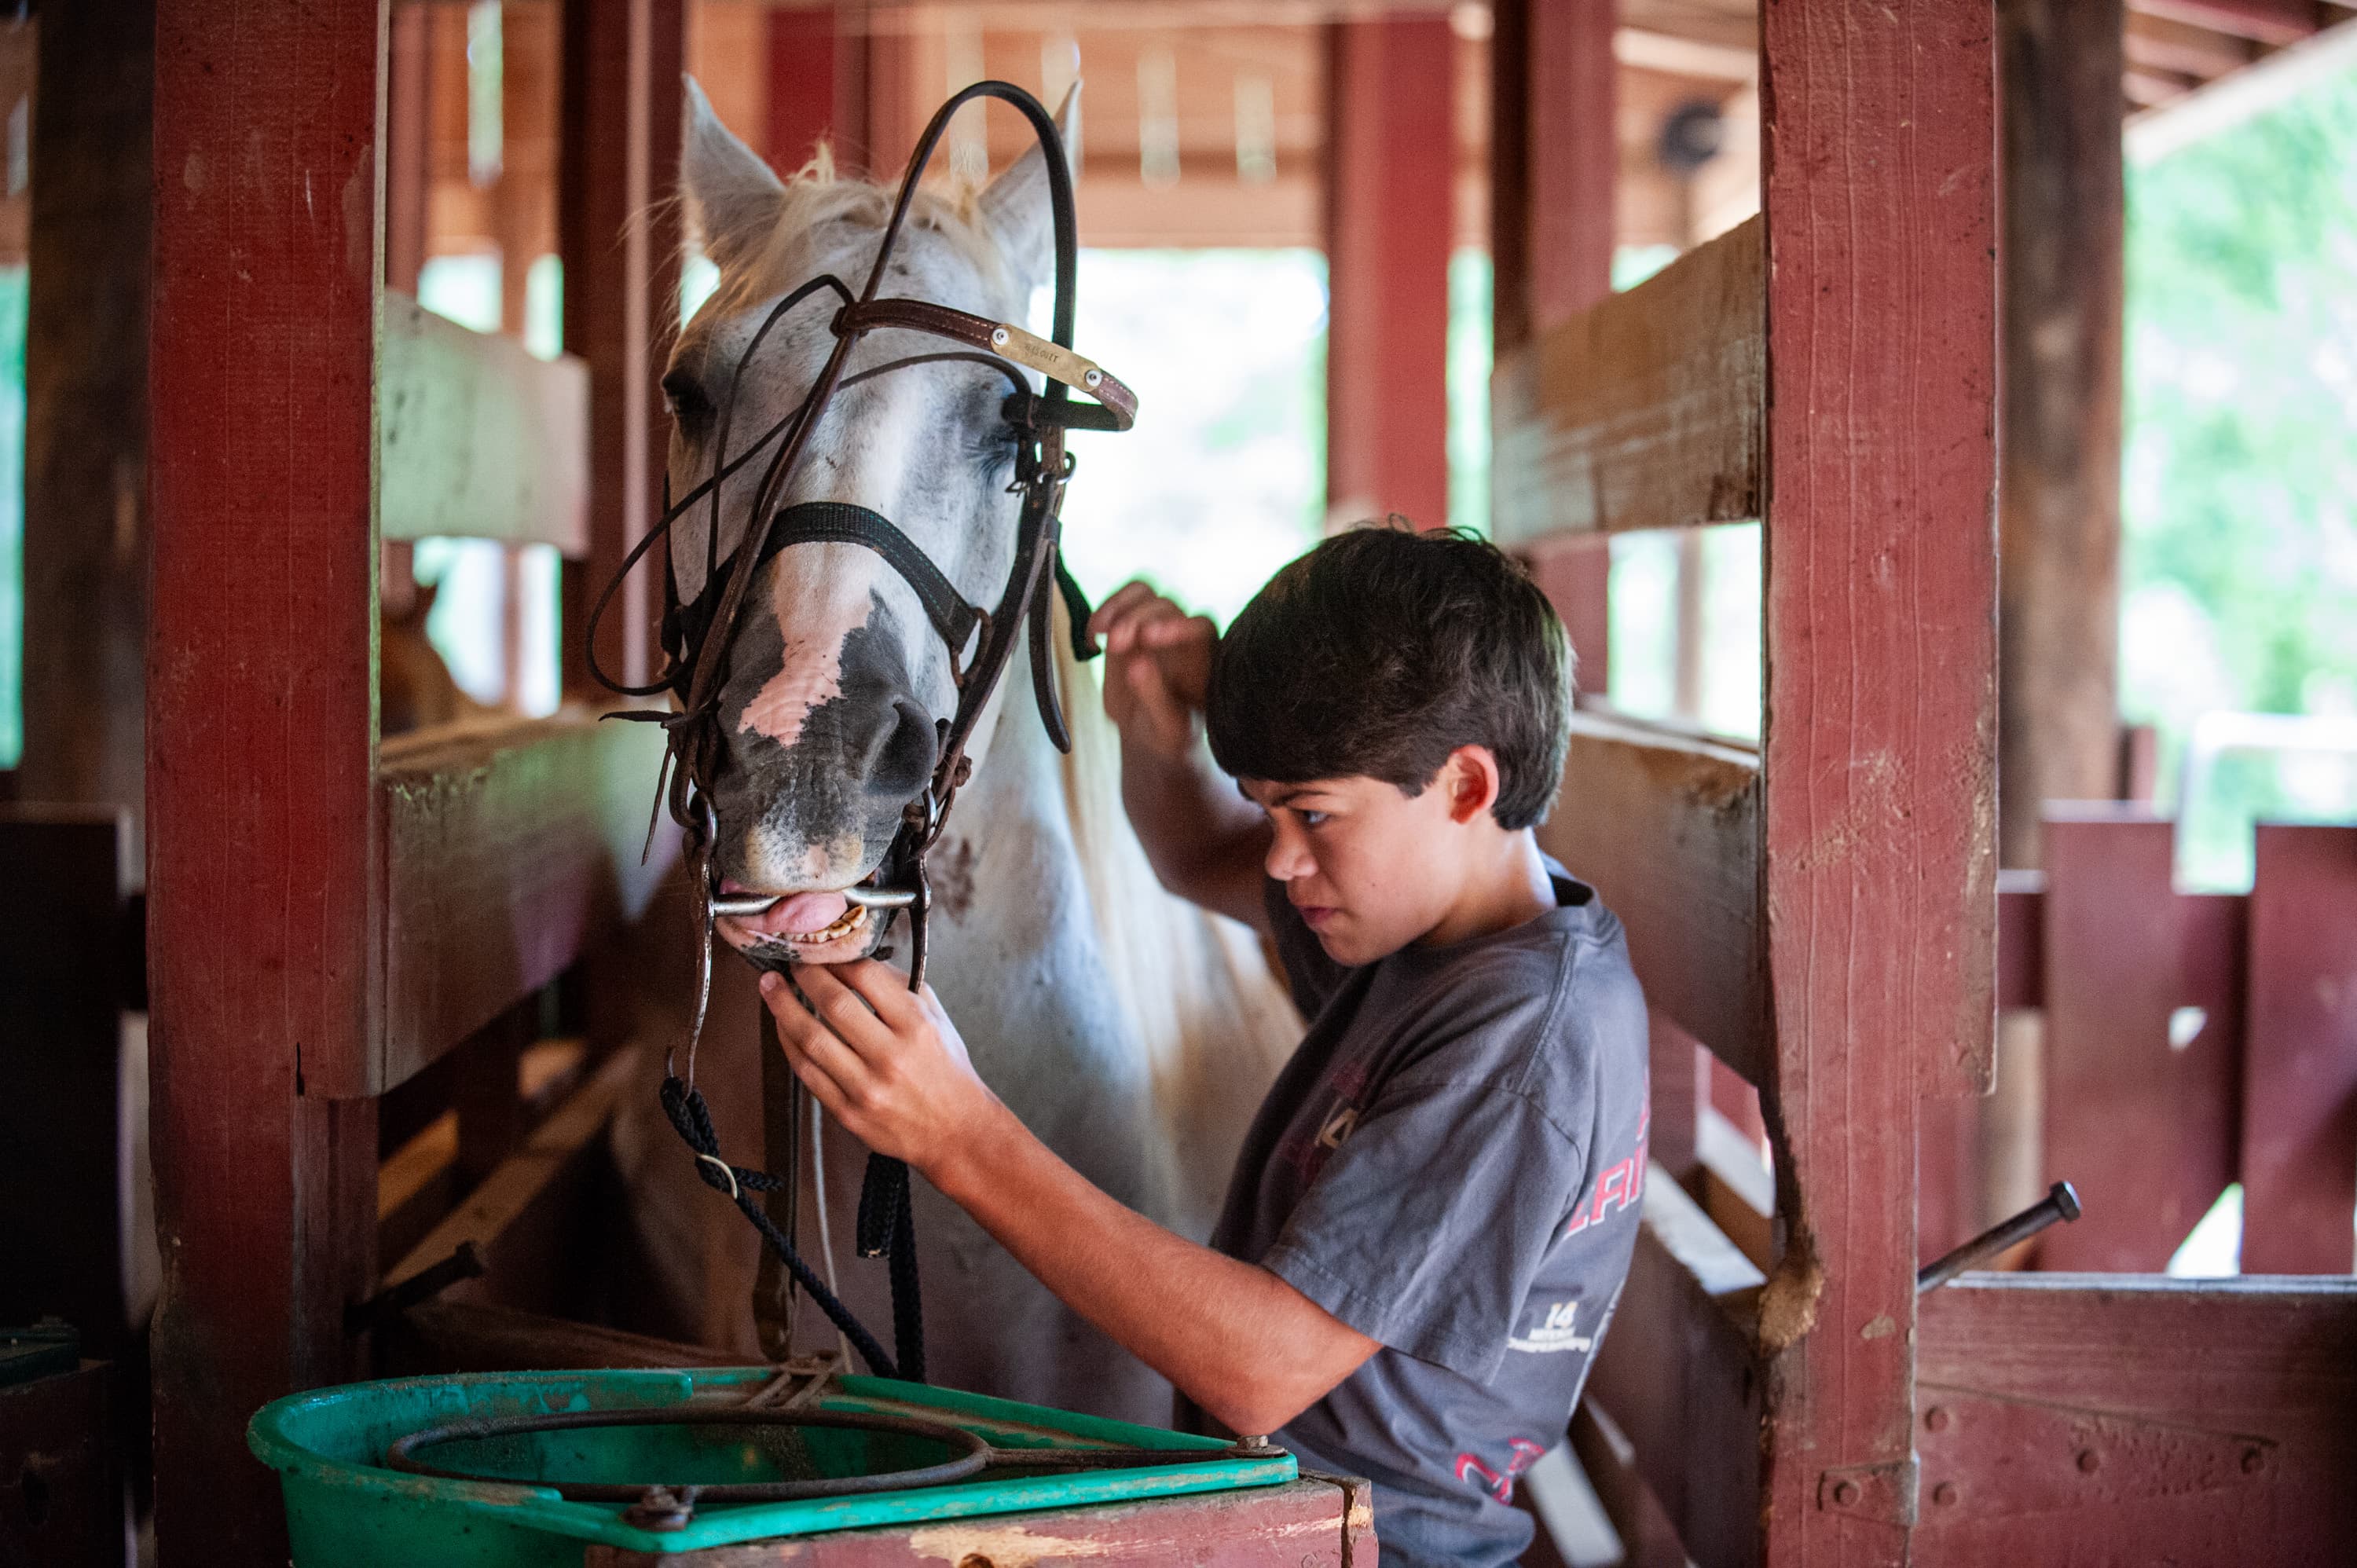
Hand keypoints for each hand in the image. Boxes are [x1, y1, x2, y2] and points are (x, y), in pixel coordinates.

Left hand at [759, 960, 998, 1177]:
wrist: (955, 1130)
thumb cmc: (945, 1069)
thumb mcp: (936, 1018)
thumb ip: (899, 987)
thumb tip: (854, 961)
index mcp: (916, 1025)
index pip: (865, 977)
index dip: (835, 959)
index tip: (820, 951)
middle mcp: (891, 1055)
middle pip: (833, 1004)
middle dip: (803, 976)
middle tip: (787, 962)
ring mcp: (867, 1087)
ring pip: (811, 1039)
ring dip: (783, 1007)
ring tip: (770, 987)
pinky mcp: (848, 1112)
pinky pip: (807, 1072)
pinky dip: (789, 1044)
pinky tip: (782, 1026)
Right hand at [1088, 581, 1214, 761]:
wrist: (1152, 731)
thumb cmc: (1169, 733)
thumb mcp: (1167, 730)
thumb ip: (1156, 697)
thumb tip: (1137, 662)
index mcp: (1203, 660)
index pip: (1200, 626)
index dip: (1177, 625)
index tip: (1149, 637)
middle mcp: (1183, 636)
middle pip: (1166, 605)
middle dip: (1137, 619)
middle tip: (1115, 643)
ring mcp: (1156, 626)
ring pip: (1143, 593)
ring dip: (1118, 606)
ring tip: (1098, 631)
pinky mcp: (1130, 625)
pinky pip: (1119, 603)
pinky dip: (1102, 612)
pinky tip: (1092, 637)